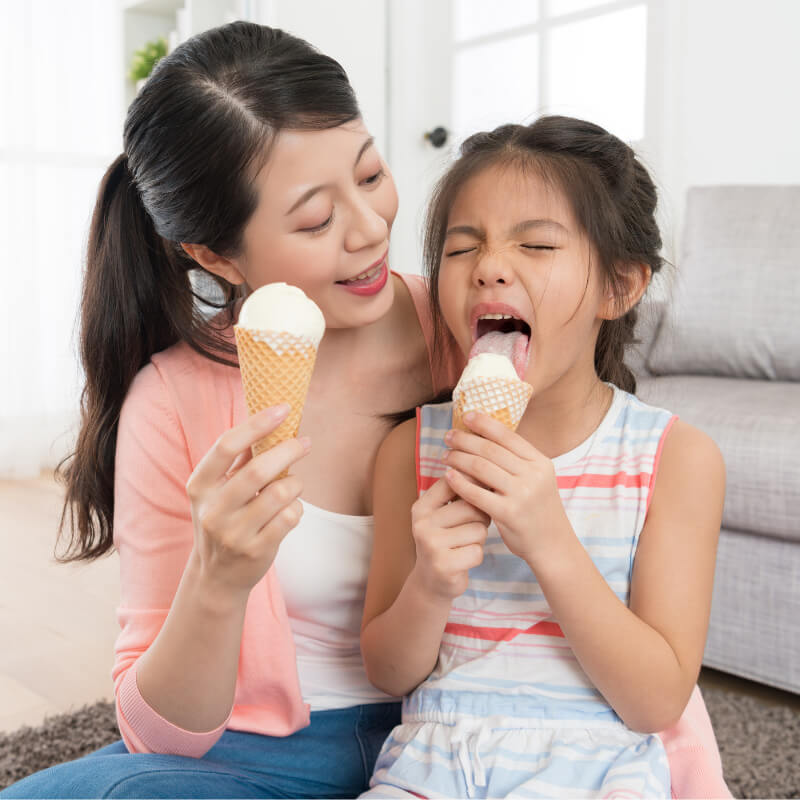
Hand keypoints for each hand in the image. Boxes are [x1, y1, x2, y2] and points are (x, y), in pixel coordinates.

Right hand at [185, 404, 310, 596]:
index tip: (283, 408)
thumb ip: (239, 459)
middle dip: (288, 450)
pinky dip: (298, 508)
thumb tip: (269, 420)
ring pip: (280, 493)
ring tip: (294, 484)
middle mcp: (213, 509)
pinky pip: (291, 517)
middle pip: (258, 469)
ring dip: (295, 483)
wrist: (216, 576)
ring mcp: (233, 533)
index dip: (257, 424)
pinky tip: (291, 509)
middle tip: (305, 442)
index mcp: (200, 486)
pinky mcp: (256, 551)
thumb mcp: (219, 490)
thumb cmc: (224, 519)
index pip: (227, 446)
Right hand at [408, 476, 489, 600]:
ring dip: (479, 540)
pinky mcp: (442, 565)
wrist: (431, 581)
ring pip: (478, 530)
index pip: (454, 482)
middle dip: (480, 518)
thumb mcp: (445, 515)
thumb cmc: (447, 541)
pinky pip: (477, 552)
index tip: (482, 492)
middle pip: (472, 507)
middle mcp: (422, 523)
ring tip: (465, 545)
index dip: (474, 486)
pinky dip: (476, 557)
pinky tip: (463, 560)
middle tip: (472, 528)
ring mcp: (430, 545)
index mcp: (422, 507)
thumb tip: (487, 473)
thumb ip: (460, 495)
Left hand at [442, 412, 570, 565]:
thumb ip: (517, 460)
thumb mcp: (538, 479)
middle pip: (490, 449)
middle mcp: (533, 475)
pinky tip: (448, 476)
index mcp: (540, 462)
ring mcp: (522, 494)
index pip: (508, 435)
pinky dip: (459, 482)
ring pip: (481, 468)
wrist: (552, 544)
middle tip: (448, 436)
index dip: (484, 423)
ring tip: (445, 455)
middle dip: (465, 439)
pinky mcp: (509, 513)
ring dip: (458, 458)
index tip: (466, 416)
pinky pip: (477, 493)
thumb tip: (487, 434)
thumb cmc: (538, 509)